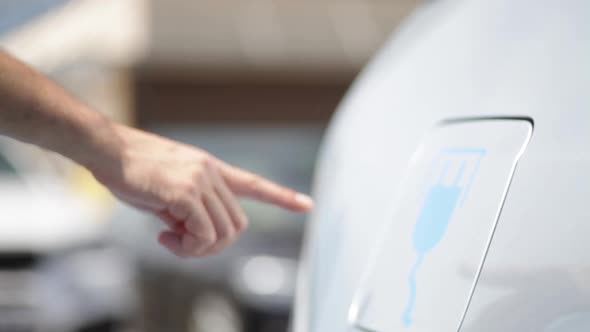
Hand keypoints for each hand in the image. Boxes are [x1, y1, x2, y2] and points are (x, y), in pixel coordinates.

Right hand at [91, 125, 312, 256]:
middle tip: (182, 243)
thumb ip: (191, 209)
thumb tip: (197, 235)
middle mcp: (212, 172)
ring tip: (171, 239)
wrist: (107, 151)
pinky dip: (187, 246)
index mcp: (212, 169)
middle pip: (238, 224)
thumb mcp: (169, 191)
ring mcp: (201, 180)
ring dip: (198, 248)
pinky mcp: (184, 192)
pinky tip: (163, 237)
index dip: (282, 197)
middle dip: (214, 244)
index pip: (255, 184)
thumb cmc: (134, 172)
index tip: (308, 204)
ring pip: (223, 232)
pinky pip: (202, 234)